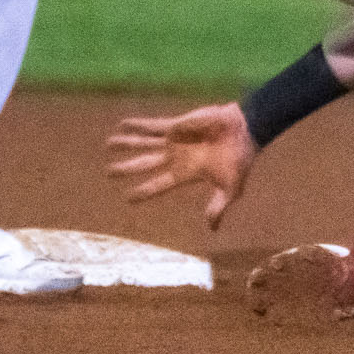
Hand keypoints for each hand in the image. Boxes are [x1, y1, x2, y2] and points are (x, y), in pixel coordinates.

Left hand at [105, 104, 256, 229]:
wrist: (245, 131)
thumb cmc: (239, 160)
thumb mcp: (231, 189)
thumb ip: (218, 207)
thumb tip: (212, 229)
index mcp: (186, 174)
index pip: (159, 185)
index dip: (144, 191)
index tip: (128, 197)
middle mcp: (176, 158)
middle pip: (145, 164)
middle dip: (127, 168)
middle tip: (109, 173)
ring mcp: (174, 141)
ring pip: (145, 143)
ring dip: (127, 144)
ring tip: (107, 145)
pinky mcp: (176, 125)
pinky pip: (153, 125)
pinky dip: (138, 125)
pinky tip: (122, 124)